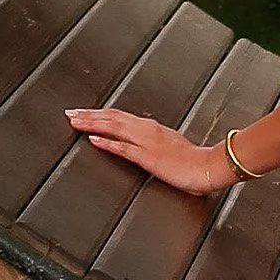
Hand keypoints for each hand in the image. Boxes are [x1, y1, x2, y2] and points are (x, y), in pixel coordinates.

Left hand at [66, 105, 237, 195]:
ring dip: (93, 123)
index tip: (84, 113)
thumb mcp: (172, 147)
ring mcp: (147, 142)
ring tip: (76, 121)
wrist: (209, 166)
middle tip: (70, 112)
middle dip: (90, 115)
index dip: (100, 114)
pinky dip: (107, 142)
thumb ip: (156, 144)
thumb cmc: (194, 161)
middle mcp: (147, 130)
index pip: (121, 116)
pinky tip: (94, 140)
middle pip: (113, 117)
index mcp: (152, 128)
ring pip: (115, 127)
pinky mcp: (149, 157)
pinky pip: (124, 148)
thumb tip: (143, 144)